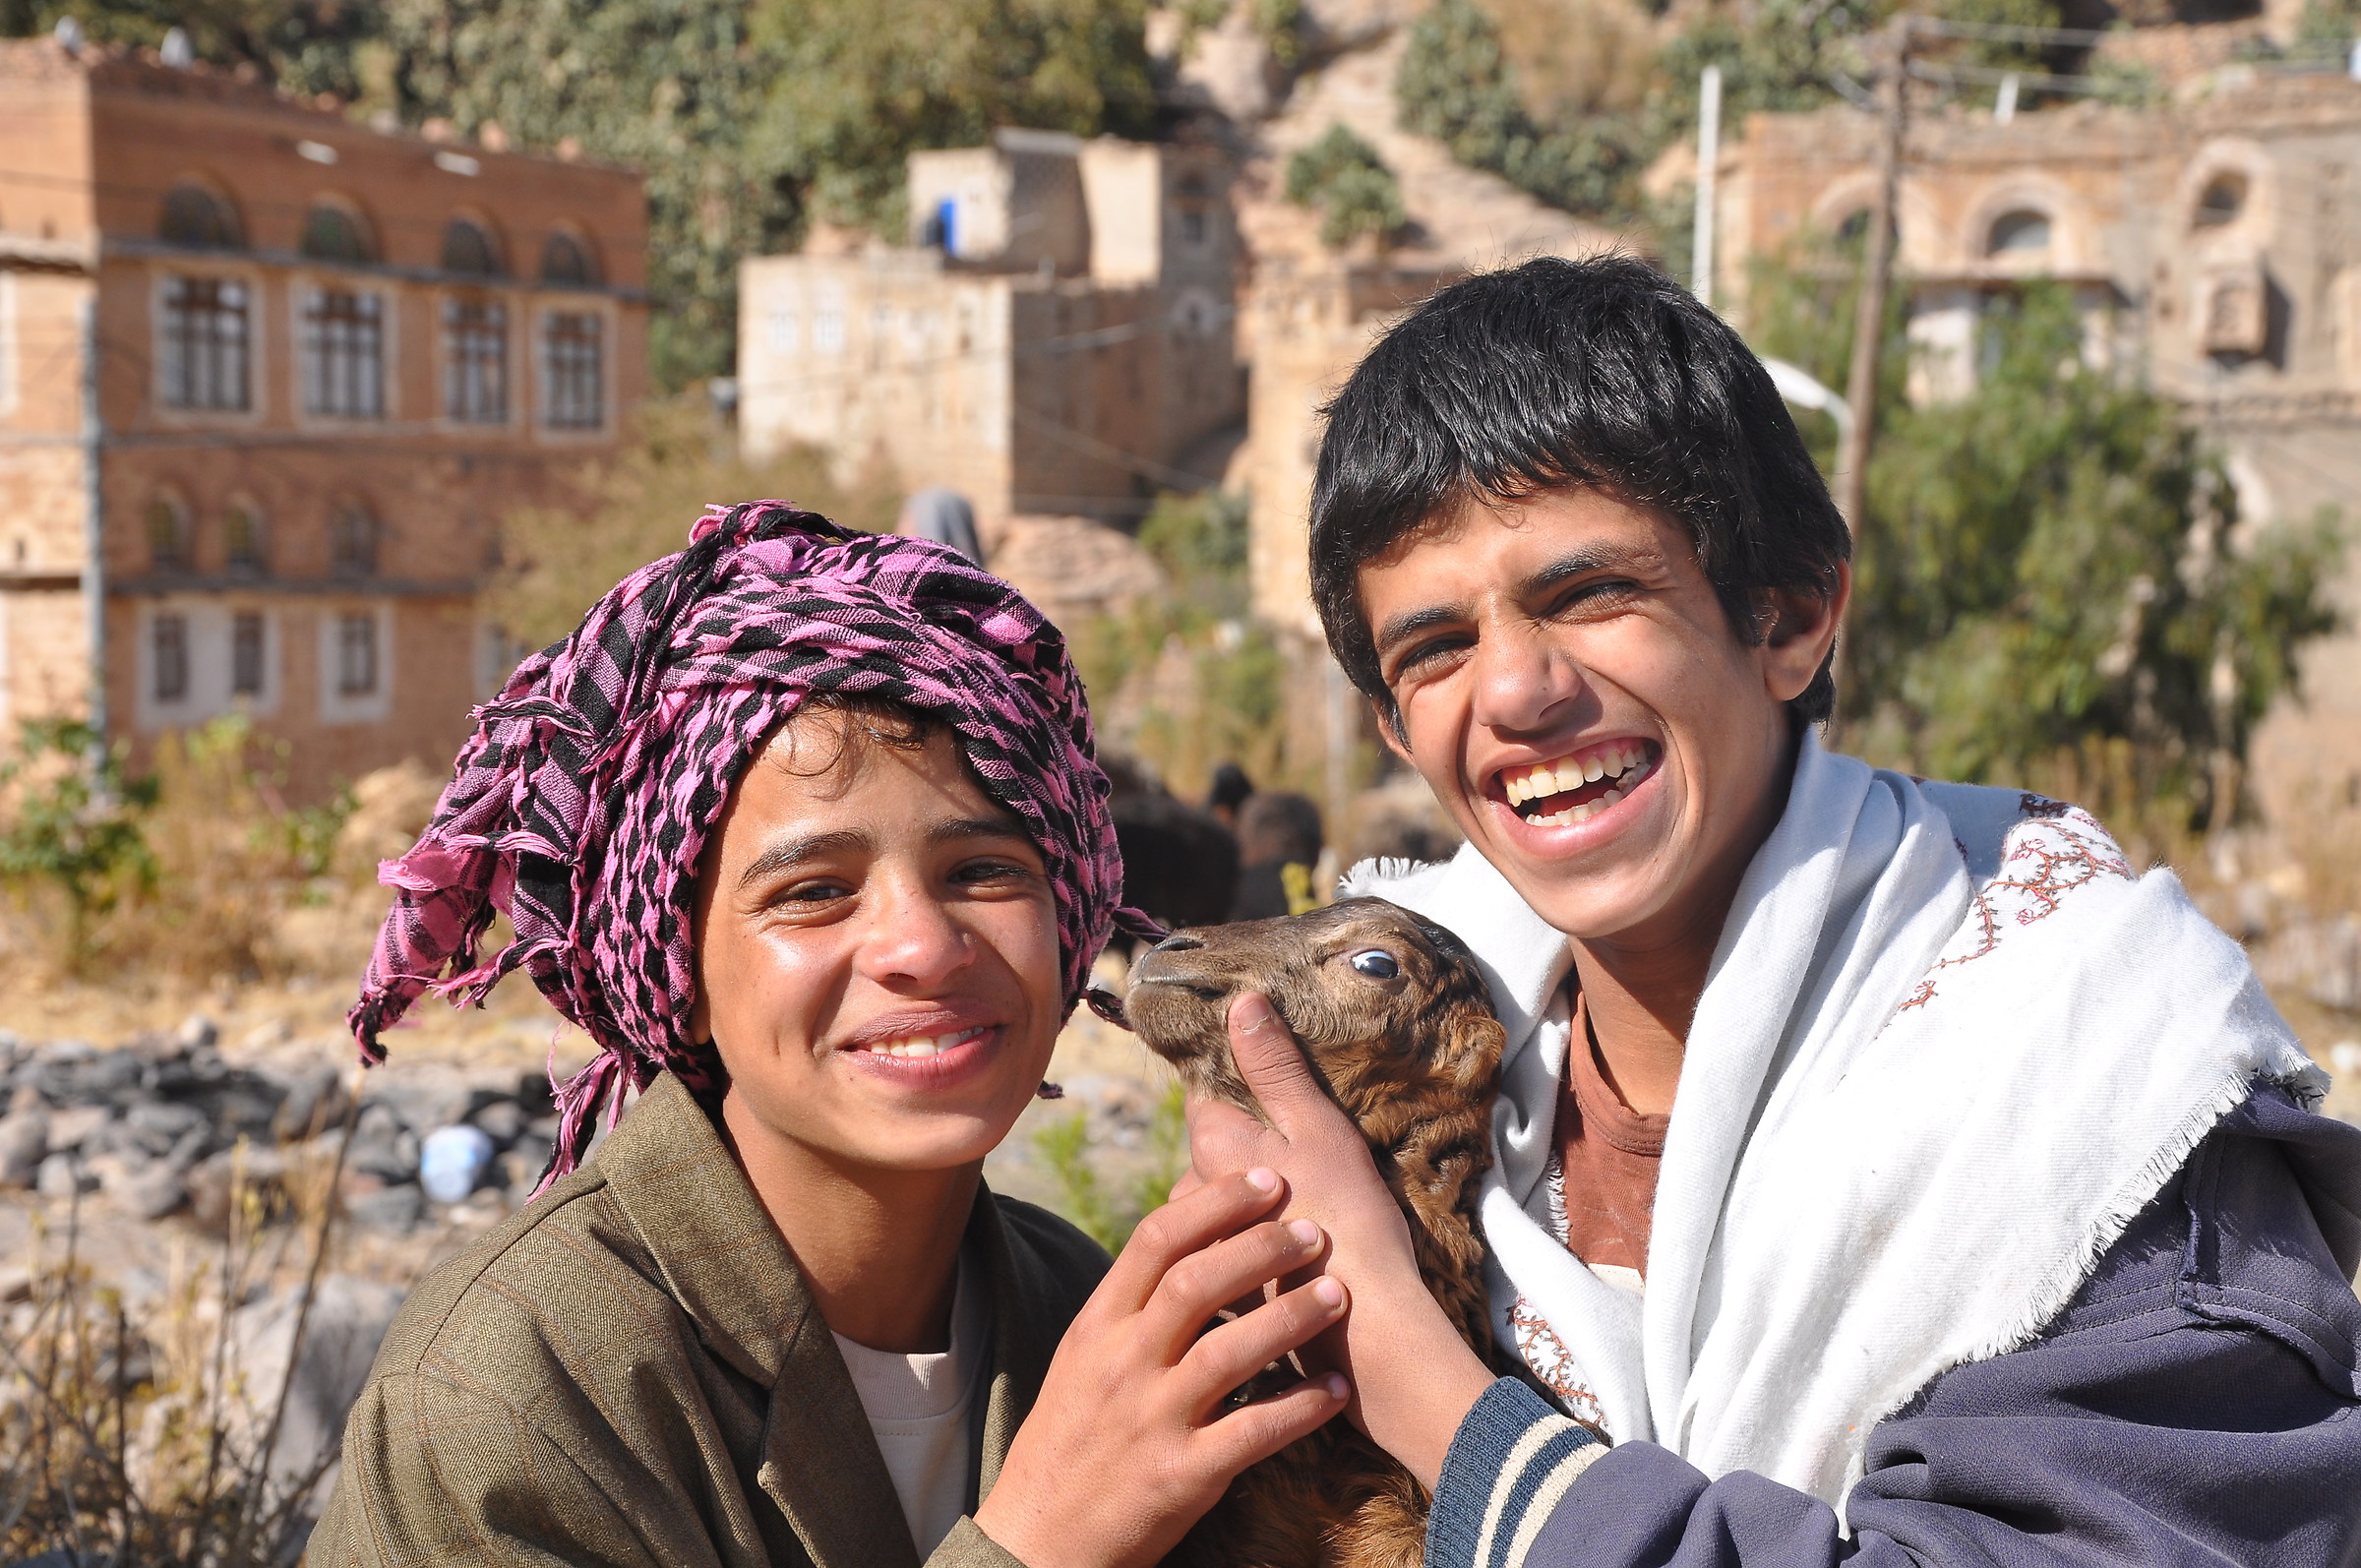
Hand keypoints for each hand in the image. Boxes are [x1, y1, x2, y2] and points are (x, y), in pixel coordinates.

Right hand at [972, 1168, 1350, 1567]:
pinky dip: (1301, 1408)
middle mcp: (1121, 1365)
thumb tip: (1188, 1239)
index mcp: (1097, 1327)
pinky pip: (1254, 1433)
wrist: (1039, 1540)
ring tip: (1339, 1295)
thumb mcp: (1083, 1359)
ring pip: (1229, 1353)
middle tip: (1314, 1230)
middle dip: (1261, 1248)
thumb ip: (1131, 1306)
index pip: (1154, 1241)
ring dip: (1291, 1319)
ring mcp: (1152, 1421)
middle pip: (1195, 1283)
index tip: (1266, 1180)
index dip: (1215, 1203)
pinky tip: (1338, 1389)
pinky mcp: (1182, 1476)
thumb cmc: (1072, 1440)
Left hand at [1187, 994, 1494, 1490]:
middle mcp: (1192, 1201)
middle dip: (1244, 1160)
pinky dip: (1254, 1260)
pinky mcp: (1226, 1300)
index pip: (1206, 1100)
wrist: (1368, 1338)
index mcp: (1209, 1152)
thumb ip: (1277, 1067)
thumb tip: (1241, 1001)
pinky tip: (1294, 1262)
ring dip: (1248, 1211)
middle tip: (1301, 1163)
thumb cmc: (1348, 1223)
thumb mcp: (1318, 1130)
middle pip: (1209, 1161)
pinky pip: (1231, 1265)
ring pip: (1218, 1213)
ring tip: (1305, 1213)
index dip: (1238, 1095)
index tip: (1277, 1103)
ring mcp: (1206, 1254)